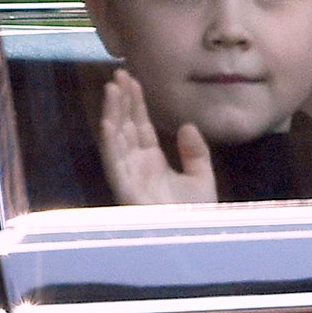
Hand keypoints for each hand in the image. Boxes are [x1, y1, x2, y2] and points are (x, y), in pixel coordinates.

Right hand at [98, 68, 216, 203]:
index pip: (140, 126)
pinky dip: (110, 139)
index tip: (132, 79)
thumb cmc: (195, 215)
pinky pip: (113, 160)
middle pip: (125, 127)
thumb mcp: (202, 178)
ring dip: (112, 113)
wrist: (194, 238)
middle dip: (121, 101)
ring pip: (116, 138)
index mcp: (151, 163)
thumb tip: (185, 126)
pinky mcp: (124, 189)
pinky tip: (109, 119)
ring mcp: (128, 176)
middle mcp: (136, 166)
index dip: (135, 103)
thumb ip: (194, 152)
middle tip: (119, 74)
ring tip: (111, 87)